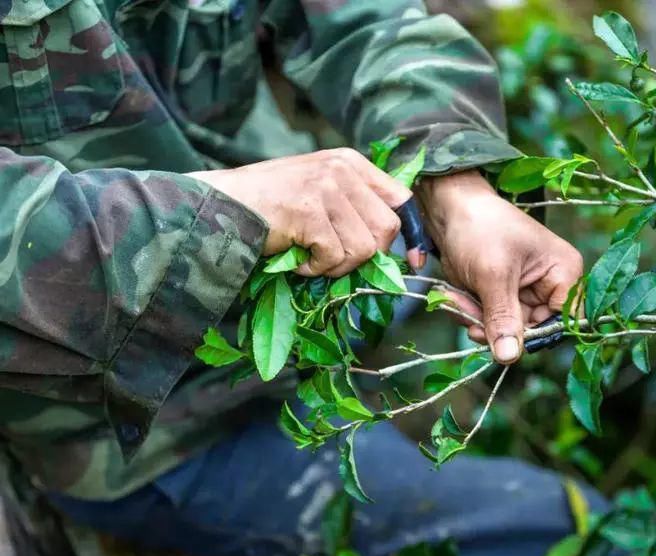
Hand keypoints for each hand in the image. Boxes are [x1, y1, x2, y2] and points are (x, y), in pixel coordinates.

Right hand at [188, 148, 424, 276]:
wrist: (220, 204)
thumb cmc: (269, 203)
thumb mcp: (320, 189)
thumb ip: (355, 205)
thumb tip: (394, 244)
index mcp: (350, 163)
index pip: (401, 200)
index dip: (410, 235)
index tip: (414, 262)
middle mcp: (342, 171)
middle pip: (387, 229)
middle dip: (366, 255)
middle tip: (335, 258)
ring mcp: (324, 190)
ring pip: (363, 249)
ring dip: (338, 265)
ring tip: (311, 257)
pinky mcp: (308, 213)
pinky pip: (333, 257)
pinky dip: (315, 269)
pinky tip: (297, 260)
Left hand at [419, 170, 582, 363]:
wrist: (449, 206)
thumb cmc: (480, 227)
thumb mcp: (492, 274)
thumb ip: (502, 317)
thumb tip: (509, 357)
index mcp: (565, 273)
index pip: (562, 322)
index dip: (533, 334)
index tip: (502, 336)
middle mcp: (550, 285)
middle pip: (531, 329)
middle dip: (496, 326)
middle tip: (469, 318)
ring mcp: (524, 291)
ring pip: (506, 328)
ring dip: (477, 319)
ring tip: (457, 299)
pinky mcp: (501, 294)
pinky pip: (489, 319)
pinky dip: (469, 312)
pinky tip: (455, 295)